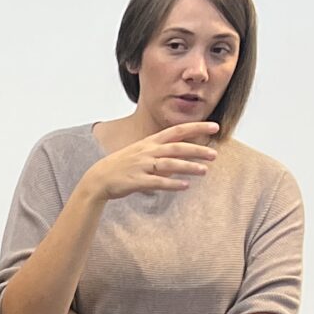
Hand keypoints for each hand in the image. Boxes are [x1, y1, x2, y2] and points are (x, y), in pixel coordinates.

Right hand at [79, 121, 217, 201]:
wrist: (99, 178)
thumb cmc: (123, 166)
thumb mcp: (142, 153)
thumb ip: (161, 155)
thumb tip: (180, 160)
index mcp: (150, 142)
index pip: (177, 131)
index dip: (197, 128)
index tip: (215, 127)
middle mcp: (148, 151)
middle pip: (177, 147)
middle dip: (196, 150)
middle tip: (214, 154)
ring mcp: (142, 166)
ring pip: (169, 164)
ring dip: (188, 167)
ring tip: (204, 171)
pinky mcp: (136, 181)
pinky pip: (157, 182)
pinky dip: (172, 184)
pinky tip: (185, 186)